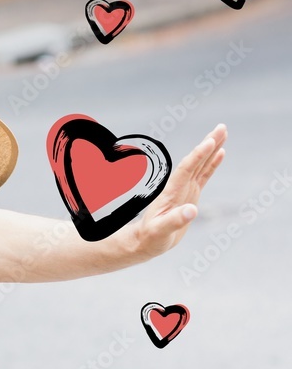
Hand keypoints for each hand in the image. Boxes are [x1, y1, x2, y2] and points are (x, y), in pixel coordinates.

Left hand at [126, 124, 226, 259]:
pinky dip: (212, 164)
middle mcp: (179, 187)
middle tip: (222, 127)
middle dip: (208, 144)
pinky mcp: (190, 194)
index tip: (210, 142)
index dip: (198, 156)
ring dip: (212, 149)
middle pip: (195, 161)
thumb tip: (192, 211)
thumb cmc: (152, 237)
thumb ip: (175, 221)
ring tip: (223, 133)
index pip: (186, 169)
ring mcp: (185, 189)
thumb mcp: (161, 231)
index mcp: (172, 193)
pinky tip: (221, 152)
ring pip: (201, 165)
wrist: (146, 240)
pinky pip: (203, 175)